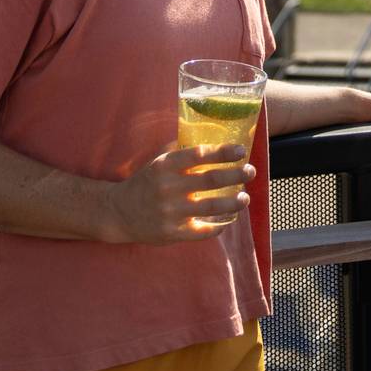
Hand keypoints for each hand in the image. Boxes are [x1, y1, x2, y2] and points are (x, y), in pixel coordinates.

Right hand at [104, 143, 254, 243]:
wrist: (119, 212)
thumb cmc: (145, 182)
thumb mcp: (158, 161)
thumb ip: (180, 151)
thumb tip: (210, 138)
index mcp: (166, 165)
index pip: (199, 154)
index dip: (223, 152)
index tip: (241, 150)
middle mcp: (169, 187)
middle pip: (211, 179)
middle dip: (236, 174)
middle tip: (251, 171)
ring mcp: (171, 212)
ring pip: (211, 206)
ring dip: (233, 202)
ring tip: (245, 197)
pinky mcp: (172, 233)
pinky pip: (202, 230)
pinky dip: (217, 226)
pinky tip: (227, 221)